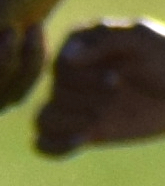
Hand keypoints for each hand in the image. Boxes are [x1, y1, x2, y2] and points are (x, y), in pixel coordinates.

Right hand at [31, 19, 164, 157]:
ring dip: (71, 122)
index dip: (83, 78)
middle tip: (117, 96)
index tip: (117, 79)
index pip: (59, 68)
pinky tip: (81, 142)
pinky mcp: (80, 130)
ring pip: (44, 119)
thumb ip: (105, 42)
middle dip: (85, 99)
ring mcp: (73, 105)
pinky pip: (45, 144)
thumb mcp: (142, 38)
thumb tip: (65, 58)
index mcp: (78, 45)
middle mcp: (69, 75)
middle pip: (54, 94)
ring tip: (100, 120)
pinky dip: (55, 147)